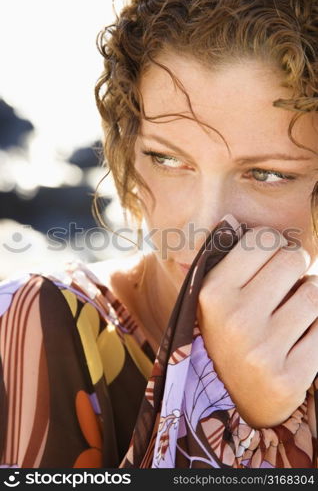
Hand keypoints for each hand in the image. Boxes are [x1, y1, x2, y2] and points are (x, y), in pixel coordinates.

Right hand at [197, 226, 317, 428]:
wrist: (231, 398)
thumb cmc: (227, 333)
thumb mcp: (214, 298)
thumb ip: (226, 259)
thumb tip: (233, 221)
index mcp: (213, 292)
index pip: (263, 238)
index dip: (274, 244)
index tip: (272, 258)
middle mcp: (235, 319)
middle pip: (293, 258)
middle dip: (295, 267)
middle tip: (286, 285)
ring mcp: (262, 350)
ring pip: (314, 293)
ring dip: (309, 299)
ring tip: (292, 315)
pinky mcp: (289, 378)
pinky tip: (301, 339)